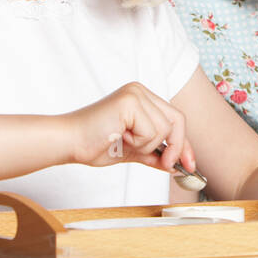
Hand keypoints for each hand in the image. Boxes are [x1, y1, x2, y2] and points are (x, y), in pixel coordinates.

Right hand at [66, 81, 196, 176]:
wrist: (68, 142)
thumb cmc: (93, 144)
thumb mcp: (132, 150)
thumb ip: (154, 154)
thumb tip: (177, 164)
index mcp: (142, 99)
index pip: (174, 119)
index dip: (184, 144)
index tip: (190, 165)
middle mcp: (141, 92)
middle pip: (177, 121)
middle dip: (176, 147)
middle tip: (166, 165)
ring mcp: (136, 94)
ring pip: (163, 129)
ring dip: (146, 146)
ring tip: (123, 142)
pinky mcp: (130, 101)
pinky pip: (151, 131)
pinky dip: (138, 143)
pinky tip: (119, 138)